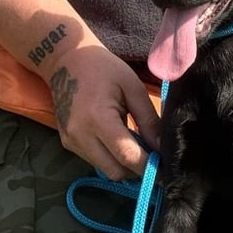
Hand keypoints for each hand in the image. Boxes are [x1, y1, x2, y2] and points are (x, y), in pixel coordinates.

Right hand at [46, 45, 160, 180]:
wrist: (66, 62)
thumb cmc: (103, 68)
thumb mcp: (133, 88)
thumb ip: (149, 120)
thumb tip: (162, 148)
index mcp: (98, 118)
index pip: (127, 155)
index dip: (148, 166)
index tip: (165, 168)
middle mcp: (80, 135)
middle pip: (116, 171)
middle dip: (137, 169)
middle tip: (153, 157)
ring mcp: (71, 141)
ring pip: (105, 169)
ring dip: (124, 164)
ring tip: (136, 145)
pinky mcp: (67, 143)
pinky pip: (95, 161)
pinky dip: (111, 158)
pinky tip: (119, 141)